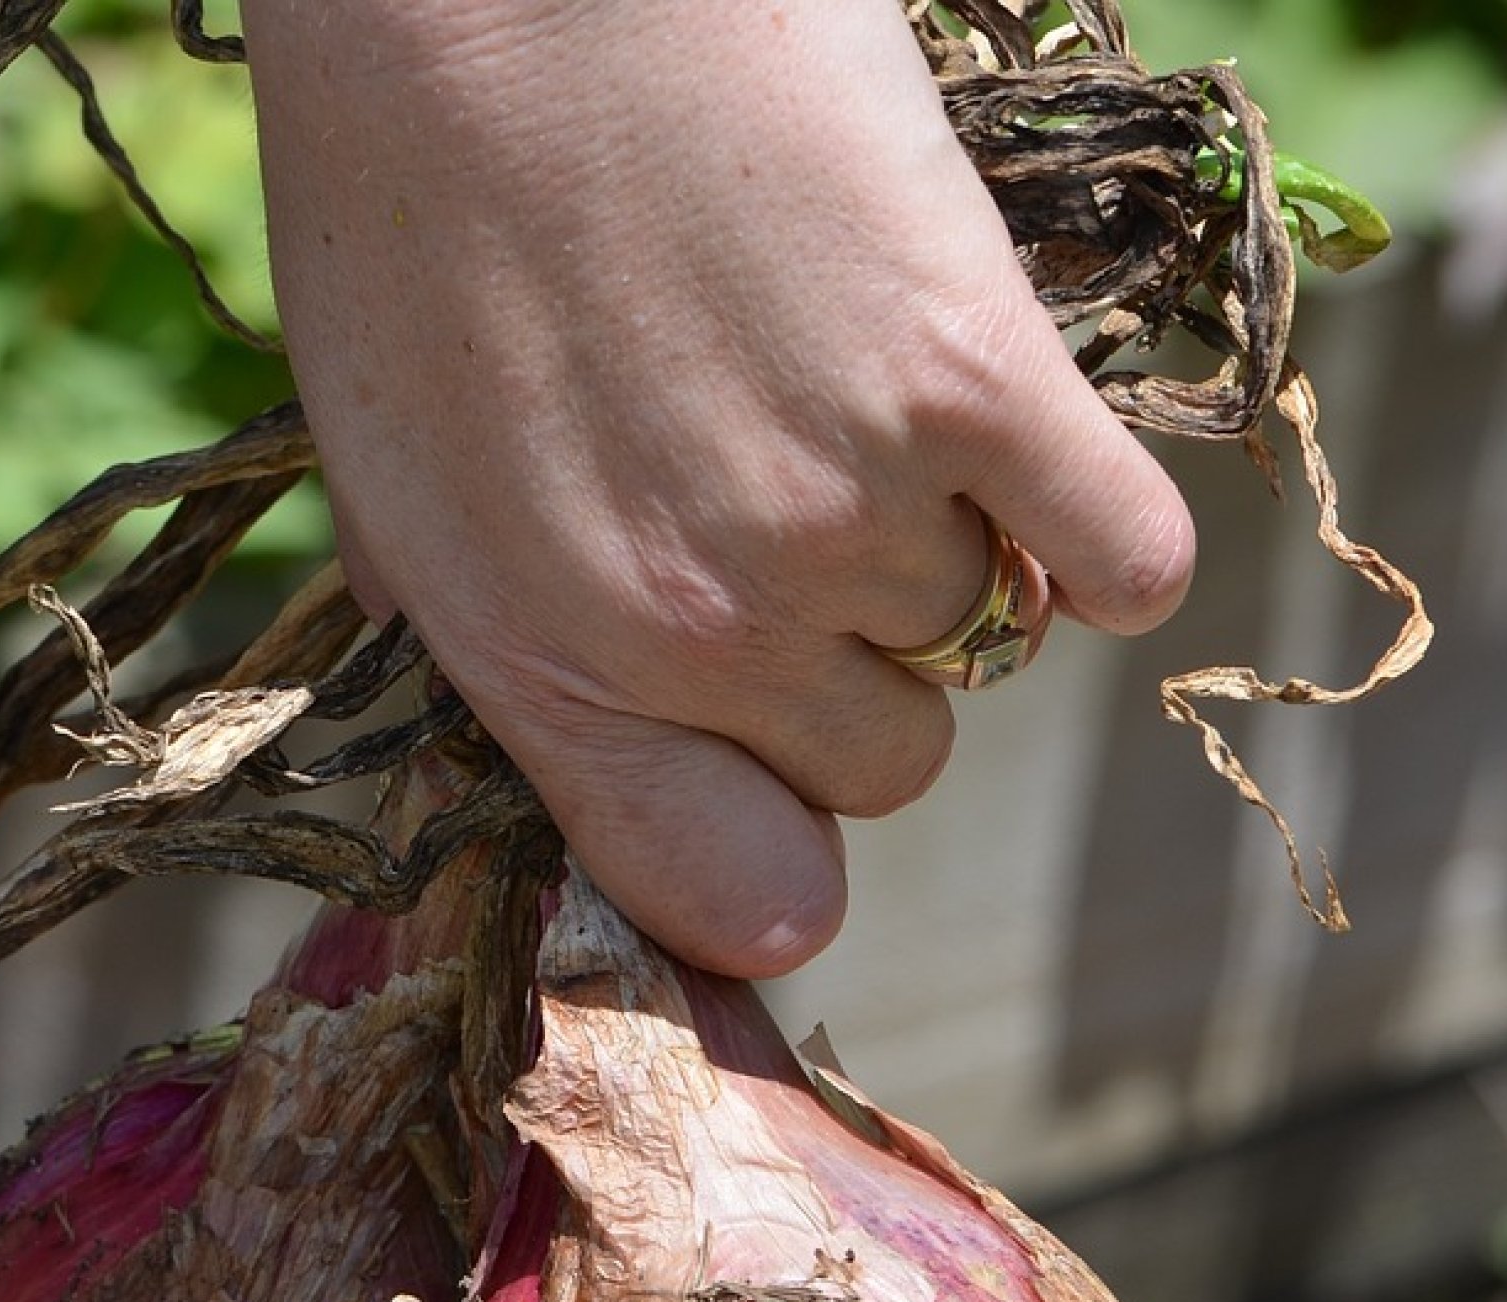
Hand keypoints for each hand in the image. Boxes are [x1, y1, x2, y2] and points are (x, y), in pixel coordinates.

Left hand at [241, 0, 1195, 974]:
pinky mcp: (970, 382)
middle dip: (859, 677)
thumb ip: (482, 647)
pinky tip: (1027, 453)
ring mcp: (840, 515)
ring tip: (853, 402)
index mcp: (539, 667)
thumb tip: (555, 776)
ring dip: (947, 545)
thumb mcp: (381, 476)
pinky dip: (1105, 530)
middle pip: (884, 769)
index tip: (787, 801)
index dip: (774, 865)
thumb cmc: (405, 205)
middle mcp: (696, 633)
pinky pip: (1125, 558)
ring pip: (985, 633)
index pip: (726, 891)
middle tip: (805, 535)